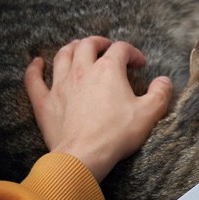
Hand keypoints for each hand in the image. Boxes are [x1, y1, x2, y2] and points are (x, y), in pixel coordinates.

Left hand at [24, 36, 171, 181]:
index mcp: (108, 70)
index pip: (121, 49)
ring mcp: (60, 85)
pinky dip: (35, 69)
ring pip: (62, 55)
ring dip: (71, 48)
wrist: (84, 157)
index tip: (139, 64)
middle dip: (99, 43)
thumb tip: (164, 81)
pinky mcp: (45, 102)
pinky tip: (37, 63)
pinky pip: (34, 80)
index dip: (132, 52)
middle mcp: (82, 71)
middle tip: (107, 48)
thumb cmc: (116, 135)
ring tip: (78, 48)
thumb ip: (160, 94)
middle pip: (88, 45)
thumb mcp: (149, 114)